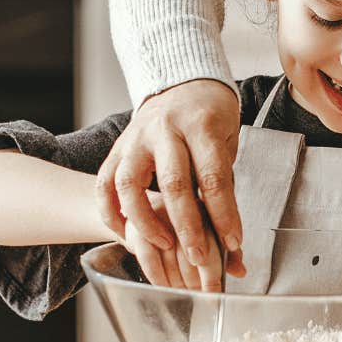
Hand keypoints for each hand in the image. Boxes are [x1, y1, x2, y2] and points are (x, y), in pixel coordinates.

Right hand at [95, 77, 245, 274]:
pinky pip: (104, 183)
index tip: (232, 243)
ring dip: (144, 221)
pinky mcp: (118, 147)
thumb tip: (236, 251)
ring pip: (129, 183)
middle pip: (173, 183)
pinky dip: (111, 212)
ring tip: (162, 245)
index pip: (212, 176)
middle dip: (187, 227)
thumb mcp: (227, 144)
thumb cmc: (211, 119)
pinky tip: (125, 233)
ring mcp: (136, 137)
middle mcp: (165, 129)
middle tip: (198, 258)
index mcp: (200, 125)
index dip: (223, 214)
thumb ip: (226, 189)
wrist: (184, 83)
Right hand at [125, 191, 229, 290]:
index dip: (213, 275)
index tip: (214, 293)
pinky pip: (149, 259)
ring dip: (178, 282)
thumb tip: (240, 271)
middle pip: (192, 253)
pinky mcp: (137, 225)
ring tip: (184, 291)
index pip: (213, 245)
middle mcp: (182, 206)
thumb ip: (226, 252)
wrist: (143, 205)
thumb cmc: (181, 221)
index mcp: (205, 207)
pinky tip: (165, 285)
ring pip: (171, 259)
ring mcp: (158, 214)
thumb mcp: (208, 231)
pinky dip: (158, 278)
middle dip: (196, 282)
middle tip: (199, 295)